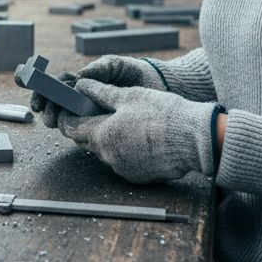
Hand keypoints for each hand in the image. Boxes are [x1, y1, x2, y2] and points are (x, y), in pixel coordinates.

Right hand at [15, 55, 163, 127]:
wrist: (161, 87)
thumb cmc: (136, 72)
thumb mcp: (115, 65)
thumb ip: (97, 70)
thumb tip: (78, 78)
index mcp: (84, 82)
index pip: (57, 86)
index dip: (42, 90)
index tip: (33, 93)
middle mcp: (85, 99)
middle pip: (58, 104)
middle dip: (47, 108)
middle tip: (44, 113)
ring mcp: (93, 113)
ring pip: (69, 119)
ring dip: (57, 120)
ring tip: (53, 121)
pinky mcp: (105, 126)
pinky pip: (87, 130)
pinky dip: (76, 130)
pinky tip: (71, 130)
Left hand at [58, 79, 218, 183]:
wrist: (193, 140)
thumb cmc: (162, 114)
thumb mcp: (129, 96)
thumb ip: (100, 93)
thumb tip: (82, 86)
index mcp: (102, 134)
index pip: (71, 128)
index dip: (67, 116)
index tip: (70, 107)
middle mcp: (108, 156)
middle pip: (86, 141)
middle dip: (87, 126)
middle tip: (98, 110)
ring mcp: (123, 168)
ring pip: (105, 151)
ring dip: (107, 138)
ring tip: (124, 121)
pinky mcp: (137, 176)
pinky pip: (122, 161)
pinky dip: (124, 149)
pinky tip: (139, 137)